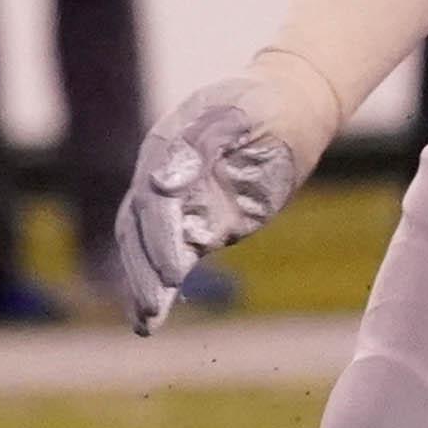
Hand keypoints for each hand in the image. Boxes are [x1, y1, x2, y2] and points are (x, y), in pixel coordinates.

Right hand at [112, 66, 322, 334]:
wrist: (289, 103)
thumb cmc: (262, 103)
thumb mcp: (237, 113)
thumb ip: (201, 143)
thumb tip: (160, 182)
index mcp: (165, 149)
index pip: (154, 201)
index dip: (160, 237)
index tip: (175, 272)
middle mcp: (164, 179)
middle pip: (138, 229)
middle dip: (143, 270)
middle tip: (152, 308)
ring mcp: (183, 203)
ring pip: (148, 248)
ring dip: (143, 285)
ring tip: (144, 325)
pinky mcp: (206, 223)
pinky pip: (178, 258)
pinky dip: (163, 287)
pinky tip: (151, 318)